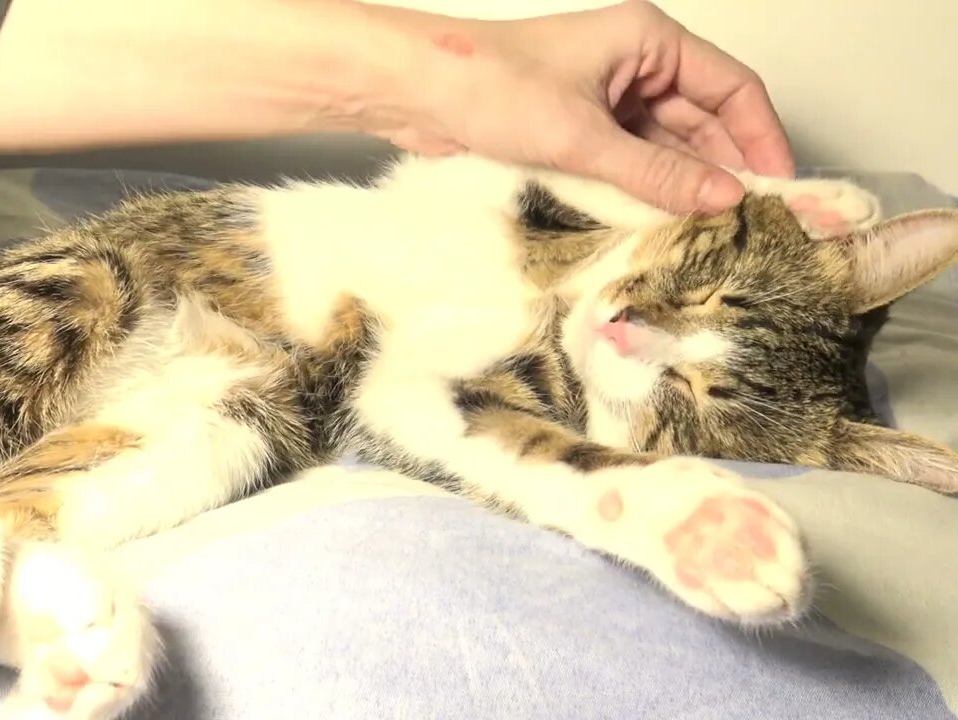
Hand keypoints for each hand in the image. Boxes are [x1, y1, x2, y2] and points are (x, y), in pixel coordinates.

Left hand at [358, 1, 794, 214]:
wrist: (414, 93)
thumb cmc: (487, 85)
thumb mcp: (582, 136)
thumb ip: (655, 173)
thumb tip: (722, 199)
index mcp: (648, 40)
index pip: (732, 87)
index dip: (761, 138)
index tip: (778, 189)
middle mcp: (632, 65)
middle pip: (702, 121)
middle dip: (723, 170)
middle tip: (747, 224)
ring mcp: (604, 99)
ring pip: (665, 147)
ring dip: (683, 186)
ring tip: (709, 234)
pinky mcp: (577, 130)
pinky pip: (629, 162)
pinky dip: (645, 191)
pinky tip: (661, 225)